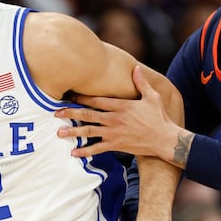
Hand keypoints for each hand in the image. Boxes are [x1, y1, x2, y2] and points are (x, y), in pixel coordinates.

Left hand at [56, 66, 181, 160]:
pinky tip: (74, 153)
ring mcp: (114, 133)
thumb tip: (136, 67)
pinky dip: (85, 151)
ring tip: (59, 132)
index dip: (82, 97)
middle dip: (71, 113)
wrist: (164, 139)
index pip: (97, 100)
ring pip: (89, 132)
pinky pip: (98, 149)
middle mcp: (114, 119)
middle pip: (88, 115)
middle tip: (56, 112)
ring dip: (73, 132)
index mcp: (121, 106)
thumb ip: (141, 82)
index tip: (70, 94)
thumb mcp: (152, 97)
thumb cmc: (159, 117)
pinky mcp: (116, 145)